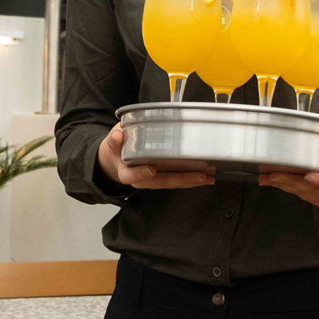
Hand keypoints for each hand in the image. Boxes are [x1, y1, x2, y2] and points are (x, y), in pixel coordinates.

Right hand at [97, 123, 214, 189]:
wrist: (114, 162)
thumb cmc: (116, 150)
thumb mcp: (111, 143)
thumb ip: (115, 139)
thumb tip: (118, 135)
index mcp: (126, 172)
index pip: (132, 175)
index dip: (141, 173)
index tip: (151, 169)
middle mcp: (141, 180)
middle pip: (161, 182)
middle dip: (181, 179)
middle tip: (199, 175)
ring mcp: (153, 181)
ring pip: (172, 183)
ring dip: (191, 181)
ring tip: (208, 177)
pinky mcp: (162, 178)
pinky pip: (177, 181)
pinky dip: (191, 179)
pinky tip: (205, 176)